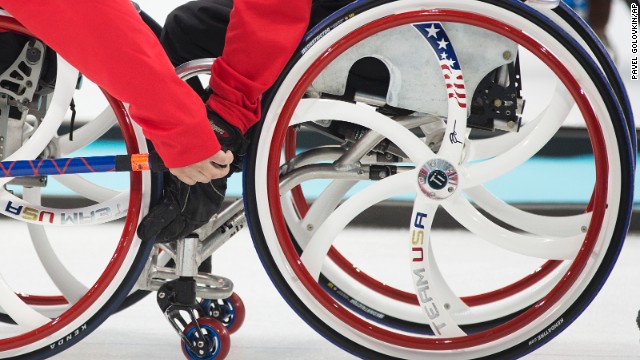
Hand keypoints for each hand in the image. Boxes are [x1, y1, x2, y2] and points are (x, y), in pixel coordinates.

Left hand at [136, 107, 247, 242]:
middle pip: (205, 179)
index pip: (190, 181)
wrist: (173, 122)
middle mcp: (189, 168)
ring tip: (225, 164)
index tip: (199, 171)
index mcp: (176, 167)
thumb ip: (165, 145)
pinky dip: (228, 159)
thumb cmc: (163, 130)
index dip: (196, 176)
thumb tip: (160, 138)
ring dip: (222, 170)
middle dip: (210, 174)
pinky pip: (224, 161)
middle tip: (214, 167)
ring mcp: (201, 162)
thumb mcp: (160, 141)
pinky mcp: (211, 154)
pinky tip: (228, 154)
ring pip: (216, 174)